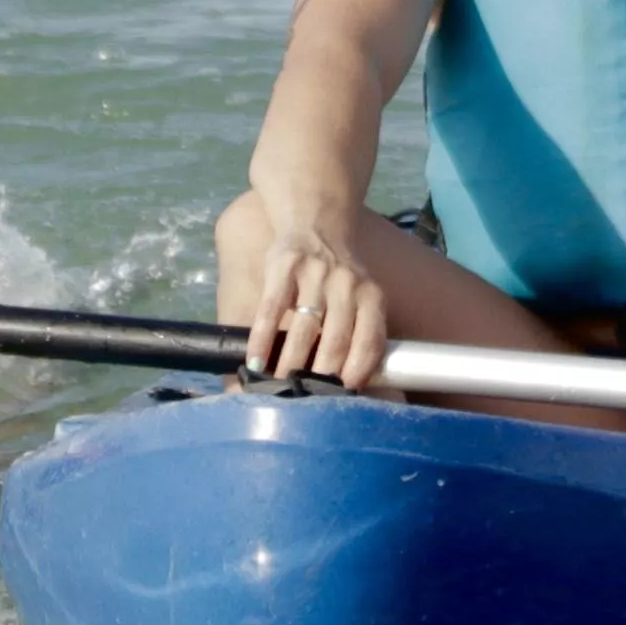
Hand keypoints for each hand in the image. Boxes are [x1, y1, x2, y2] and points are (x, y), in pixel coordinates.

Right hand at [242, 186, 407, 390]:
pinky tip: (254, 361)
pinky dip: (261, 338)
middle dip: (321, 376)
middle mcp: (347, 285)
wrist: (317, 223)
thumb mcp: (361, 298)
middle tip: (307, 401)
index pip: (370, 342)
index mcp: (372, 297)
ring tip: (278, 388)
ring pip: (303, 329)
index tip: (344, 398)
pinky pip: (271, 309)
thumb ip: (360, 333)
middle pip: (336, 341)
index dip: (358, 372)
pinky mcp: (285, 266)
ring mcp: (315, 275)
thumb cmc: (339, 276)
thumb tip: (356, 388)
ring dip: (290, 363)